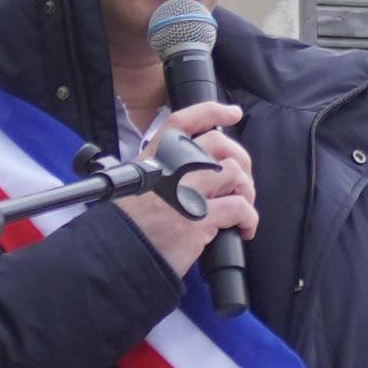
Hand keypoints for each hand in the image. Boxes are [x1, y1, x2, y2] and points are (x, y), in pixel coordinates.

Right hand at [120, 99, 258, 271]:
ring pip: (234, 173)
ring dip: (246, 190)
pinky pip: (239, 208)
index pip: (183, 121)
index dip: (212, 112)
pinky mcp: (200, 218)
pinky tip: (244, 229)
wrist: (117, 255)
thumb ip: (161, 174)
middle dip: (241, 159)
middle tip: (242, 180)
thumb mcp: (134, 185)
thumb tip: (192, 174)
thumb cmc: (126, 227)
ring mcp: (187, 191)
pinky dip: (249, 219)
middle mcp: (172, 168)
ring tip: (242, 206)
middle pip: (219, 144)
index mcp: (154, 158)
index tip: (233, 114)